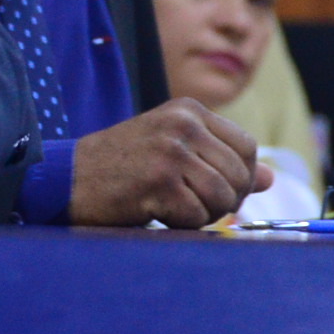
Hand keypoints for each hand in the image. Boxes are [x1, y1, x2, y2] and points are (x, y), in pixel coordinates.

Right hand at [66, 99, 271, 227]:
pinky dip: (182, 223)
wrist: (66, 178)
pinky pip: (198, 215)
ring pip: (223, 197)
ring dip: (203, 214)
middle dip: (223, 200)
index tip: (212, 188)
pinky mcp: (160, 181)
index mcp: (188, 110)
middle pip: (240, 175)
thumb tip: (268, 177)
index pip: (247, 147)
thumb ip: (218, 159)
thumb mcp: (171, 149)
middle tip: (190, 204)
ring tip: (173, 207)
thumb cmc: (118, 168)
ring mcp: (171, 151)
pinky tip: (156, 211)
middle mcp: (183, 124)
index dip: (239, 176)